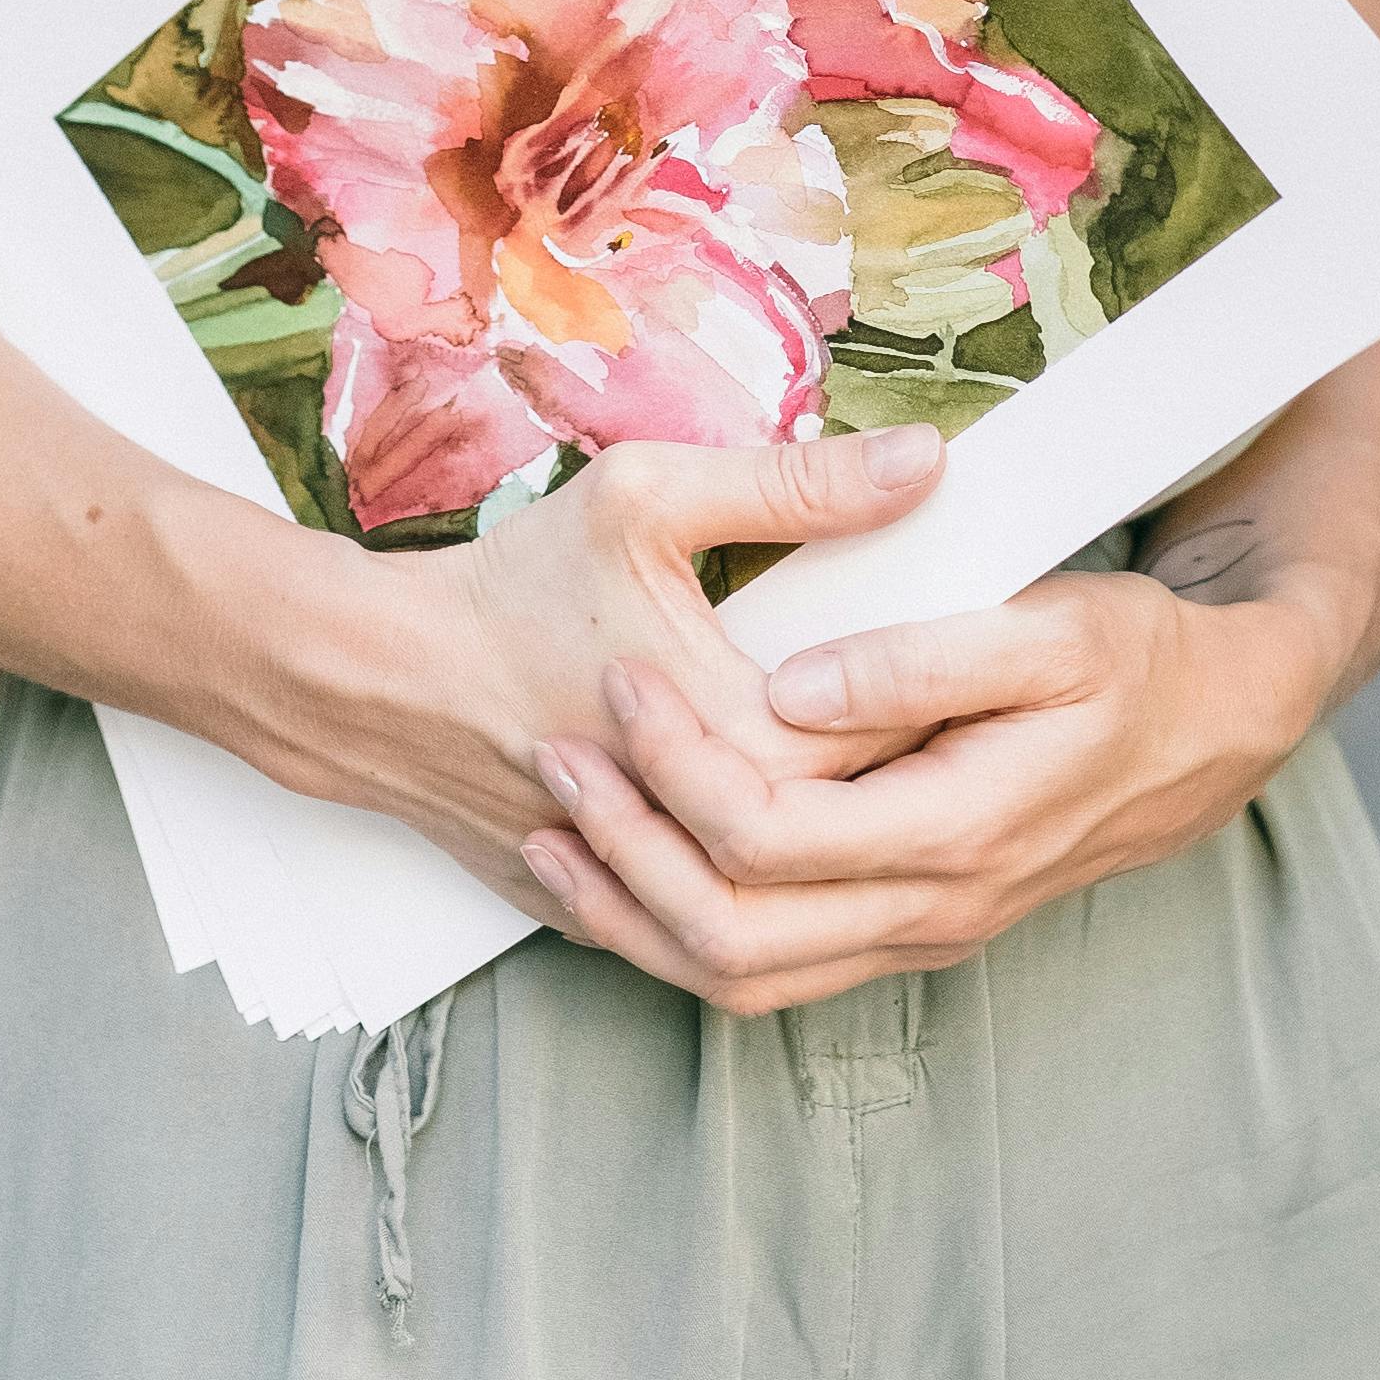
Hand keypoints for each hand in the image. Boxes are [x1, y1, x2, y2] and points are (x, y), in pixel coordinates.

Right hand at [345, 422, 949, 894]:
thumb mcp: (646, 499)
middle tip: (978, 705)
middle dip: (920, 763)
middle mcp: (711, 839)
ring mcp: (664, 892)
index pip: (900, 743)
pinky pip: (725, 912)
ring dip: (854, 834)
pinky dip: (770, 876)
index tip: (999, 651)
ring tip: (901, 769)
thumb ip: (794, 485)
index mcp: (739, 740)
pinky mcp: (621, 917)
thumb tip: (924, 462)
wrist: (380, 683)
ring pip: (801, 889)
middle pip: (866, 819)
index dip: (954, 698)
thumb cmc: (508, 588)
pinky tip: (807, 819)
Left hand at [515, 561, 1336, 1010]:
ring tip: (555, 827)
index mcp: (956, 832)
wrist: (1214, 731)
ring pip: (739, 978)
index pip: (768, 836)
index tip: (618, 678)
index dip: (675, 766)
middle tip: (558, 753)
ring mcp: (917, 935)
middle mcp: (931, 911)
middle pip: (731, 934)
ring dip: (635, 911)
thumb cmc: (1136, 661)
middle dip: (626, 850)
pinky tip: (623, 872)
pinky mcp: (903, 931)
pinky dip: (679, 935)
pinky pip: (769, 973)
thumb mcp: (1052, 629)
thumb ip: (922, 661)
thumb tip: (795, 691)